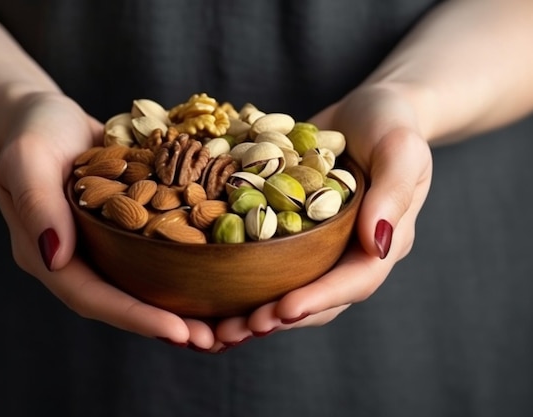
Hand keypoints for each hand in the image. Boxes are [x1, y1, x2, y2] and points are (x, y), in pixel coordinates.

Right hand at [0, 92, 218, 348]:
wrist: (51, 117)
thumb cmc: (33, 132)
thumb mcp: (27, 160)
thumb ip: (38, 206)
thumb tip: (54, 259)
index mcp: (50, 256)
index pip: (92, 297)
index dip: (135, 317)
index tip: (179, 332)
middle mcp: (81, 260)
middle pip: (124, 301)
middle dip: (167, 322)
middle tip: (213, 339)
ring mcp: (105, 246)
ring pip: (145, 284)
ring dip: (182, 303)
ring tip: (225, 321)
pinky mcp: (128, 228)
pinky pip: (157, 253)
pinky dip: (186, 267)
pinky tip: (222, 271)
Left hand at [214, 84, 432, 344]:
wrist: (363, 112)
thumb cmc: (390, 123)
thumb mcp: (401, 148)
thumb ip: (394, 192)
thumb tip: (379, 243)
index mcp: (381, 242)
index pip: (354, 281)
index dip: (320, 300)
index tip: (283, 311)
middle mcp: (347, 253)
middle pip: (316, 299)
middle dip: (277, 318)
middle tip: (235, 332)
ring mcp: (318, 246)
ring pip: (286, 287)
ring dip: (252, 311)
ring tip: (213, 329)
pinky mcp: (290, 231)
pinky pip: (266, 260)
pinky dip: (240, 278)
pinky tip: (204, 290)